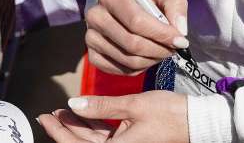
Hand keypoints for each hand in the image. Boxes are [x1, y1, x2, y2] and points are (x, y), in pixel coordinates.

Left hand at [38, 91, 187, 142]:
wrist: (197, 122)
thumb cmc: (170, 114)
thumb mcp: (134, 105)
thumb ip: (102, 106)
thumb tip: (73, 104)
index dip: (59, 132)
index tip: (45, 118)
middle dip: (65, 128)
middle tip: (50, 113)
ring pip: (93, 141)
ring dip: (78, 126)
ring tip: (65, 110)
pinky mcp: (131, 142)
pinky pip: (105, 137)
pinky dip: (93, 126)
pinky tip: (86, 112)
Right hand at [84, 0, 187, 75]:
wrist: (127, 5)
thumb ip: (175, 5)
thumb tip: (180, 30)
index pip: (136, 21)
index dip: (161, 34)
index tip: (180, 40)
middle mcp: (96, 16)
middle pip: (132, 43)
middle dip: (159, 49)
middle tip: (174, 48)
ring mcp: (91, 37)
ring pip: (129, 59)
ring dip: (153, 59)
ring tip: (163, 50)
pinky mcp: (93, 56)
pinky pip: (122, 70)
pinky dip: (140, 68)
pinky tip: (148, 56)